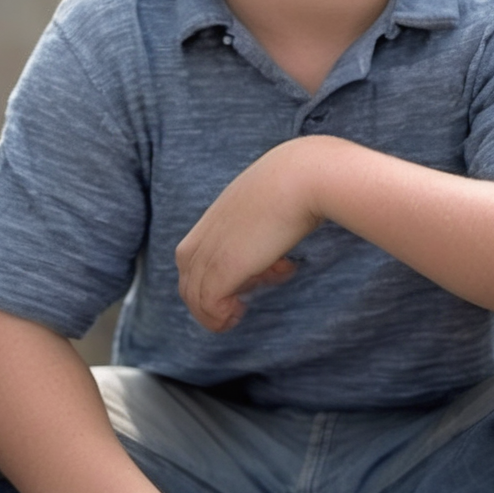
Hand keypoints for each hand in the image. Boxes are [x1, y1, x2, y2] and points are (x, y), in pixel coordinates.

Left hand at [175, 138, 323, 331]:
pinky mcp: (223, 267)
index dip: (218, 275)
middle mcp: (206, 232)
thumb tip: (286, 229)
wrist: (304, 177)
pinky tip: (244, 308)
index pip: (193, 258)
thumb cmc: (300, 183)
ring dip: (219, 312)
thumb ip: (266, 212)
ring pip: (194, 298)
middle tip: (252, 293)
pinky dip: (223, 315)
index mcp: (217, 215)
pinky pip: (209, 305)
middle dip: (216, 297)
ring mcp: (211, 249)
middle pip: (189, 282)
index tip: (260, 271)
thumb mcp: (274, 197)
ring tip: (244, 308)